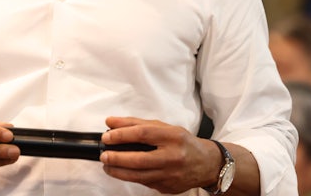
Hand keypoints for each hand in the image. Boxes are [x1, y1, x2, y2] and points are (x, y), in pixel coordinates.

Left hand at [100, 116, 220, 193]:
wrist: (206, 164)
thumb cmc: (183, 142)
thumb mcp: (164, 127)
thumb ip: (136, 123)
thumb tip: (111, 122)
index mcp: (173, 137)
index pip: (143, 134)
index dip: (122, 135)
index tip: (107, 136)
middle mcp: (173, 157)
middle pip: (140, 159)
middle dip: (117, 158)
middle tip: (104, 155)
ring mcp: (171, 175)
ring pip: (139, 176)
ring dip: (119, 171)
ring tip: (107, 165)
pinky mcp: (168, 188)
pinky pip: (145, 182)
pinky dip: (131, 177)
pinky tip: (122, 171)